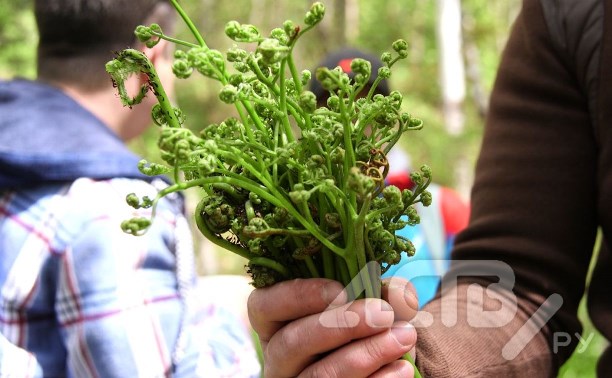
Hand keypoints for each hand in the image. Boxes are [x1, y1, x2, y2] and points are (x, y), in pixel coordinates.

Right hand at [248, 277, 417, 377]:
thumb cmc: (366, 329)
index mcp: (277, 324)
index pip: (263, 306)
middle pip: (291, 342)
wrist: (383, 369)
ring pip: (319, 375)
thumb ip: (382, 294)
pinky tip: (402, 368)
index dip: (297, 296)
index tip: (340, 290)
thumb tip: (399, 293)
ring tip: (403, 337)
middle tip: (382, 314)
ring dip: (366, 354)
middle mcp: (279, 359)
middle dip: (341, 325)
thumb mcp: (369, 306)